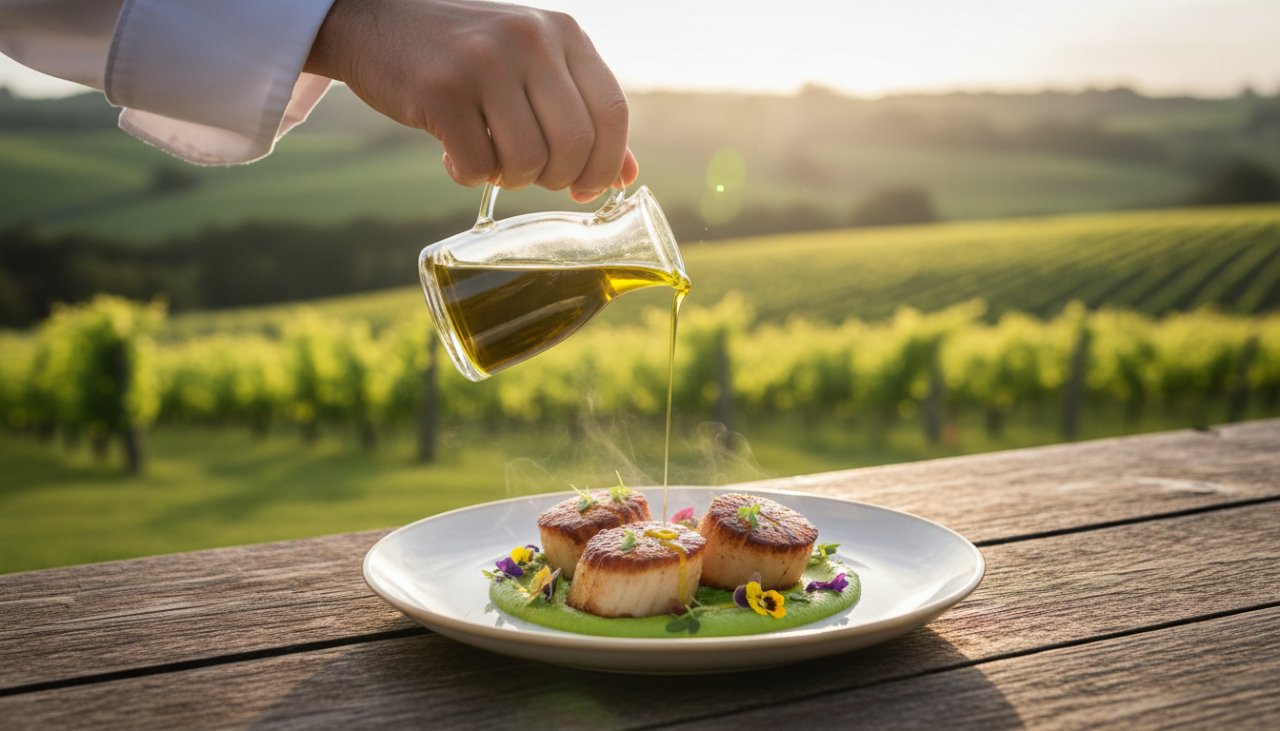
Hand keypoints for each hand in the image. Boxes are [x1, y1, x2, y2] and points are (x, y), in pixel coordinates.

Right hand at [305, 0, 638, 201]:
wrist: (376, 21)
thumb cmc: (466, 55)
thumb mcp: (533, 67)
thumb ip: (580, 113)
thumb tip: (628, 176)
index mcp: (563, 32)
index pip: (613, 112)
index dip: (607, 164)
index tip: (586, 189)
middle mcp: (530, 40)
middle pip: (575, 143)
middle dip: (557, 178)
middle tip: (531, 177)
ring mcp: (485, 62)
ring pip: (527, 160)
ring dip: (511, 179)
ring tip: (490, 159)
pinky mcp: (441, 91)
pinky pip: (478, 167)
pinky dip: (470, 176)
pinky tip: (454, 154)